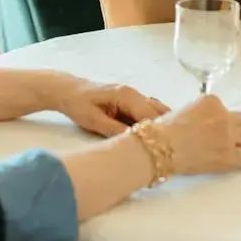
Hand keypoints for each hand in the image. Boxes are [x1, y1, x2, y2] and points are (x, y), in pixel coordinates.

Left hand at [53, 79, 169, 137]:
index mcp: (127, 95)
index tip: (164, 149)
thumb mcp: (93, 120)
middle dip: (167, 129)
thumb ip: (113, 130)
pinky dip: (153, 125)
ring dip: (161, 127)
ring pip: (157, 112)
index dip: (159, 132)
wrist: (68, 91)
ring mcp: (134, 98)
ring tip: (166, 146)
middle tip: (172, 148)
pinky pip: (147, 114)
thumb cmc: (78, 104)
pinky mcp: (131, 104)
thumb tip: (133, 142)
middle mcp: (135, 94)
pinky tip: (153, 139)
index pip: (150, 115)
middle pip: (160, 111)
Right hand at [155, 94, 240, 175]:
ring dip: (237, 142)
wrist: (163, 147)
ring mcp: (229, 135)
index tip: (208, 127)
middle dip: (232, 128)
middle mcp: (224, 115)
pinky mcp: (230, 155)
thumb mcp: (183, 111)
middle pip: (240, 120)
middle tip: (220, 138)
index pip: (222, 108)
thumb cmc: (164, 129)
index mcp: (211, 101)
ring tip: (226, 151)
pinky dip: (240, 159)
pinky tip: (232, 162)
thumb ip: (198, 114)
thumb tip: (201, 124)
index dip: (217, 119)